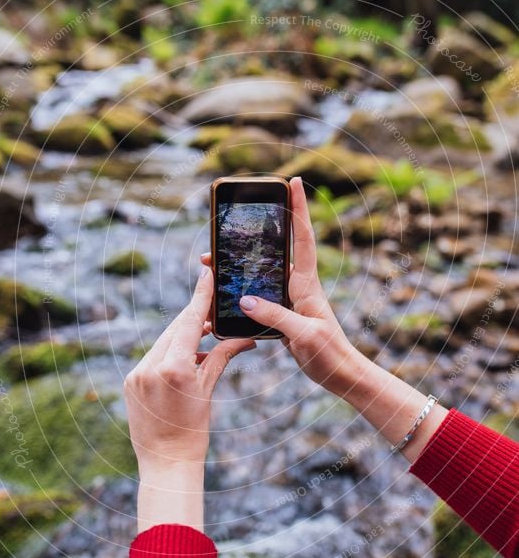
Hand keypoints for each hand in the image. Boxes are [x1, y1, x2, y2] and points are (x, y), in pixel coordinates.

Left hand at [124, 266, 253, 531]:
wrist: (166, 463)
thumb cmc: (193, 432)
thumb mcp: (208, 391)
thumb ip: (220, 358)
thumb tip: (243, 338)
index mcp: (174, 368)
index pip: (189, 322)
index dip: (200, 296)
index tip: (205, 273)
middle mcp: (150, 367)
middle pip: (175, 328)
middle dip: (194, 317)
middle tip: (213, 306)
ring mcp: (137, 373)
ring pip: (163, 341)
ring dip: (182, 336)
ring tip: (204, 336)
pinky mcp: (130, 381)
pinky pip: (152, 357)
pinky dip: (169, 352)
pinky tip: (185, 356)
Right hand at [203, 177, 447, 462]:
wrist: (343, 376)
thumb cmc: (331, 355)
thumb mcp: (304, 335)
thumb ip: (276, 317)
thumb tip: (245, 300)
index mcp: (307, 285)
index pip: (303, 238)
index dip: (299, 209)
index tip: (294, 181)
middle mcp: (299, 287)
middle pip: (278, 250)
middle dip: (259, 231)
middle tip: (235, 217)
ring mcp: (292, 300)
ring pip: (263, 273)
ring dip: (242, 263)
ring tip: (214, 258)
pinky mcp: (285, 316)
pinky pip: (260, 295)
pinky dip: (242, 289)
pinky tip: (227, 292)